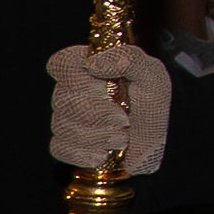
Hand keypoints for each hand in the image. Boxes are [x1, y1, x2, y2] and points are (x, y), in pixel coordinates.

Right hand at [48, 42, 171, 174]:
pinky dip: (84, 153)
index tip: (106, 87)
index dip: (81, 78)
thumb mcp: (152, 75)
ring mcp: (66, 117)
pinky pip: (59, 148)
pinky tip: (104, 153)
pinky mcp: (66, 144)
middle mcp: (72, 90)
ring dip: (99, 135)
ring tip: (122, 136)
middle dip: (100, 113)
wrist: (153, 139)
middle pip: (64, 99)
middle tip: (124, 118)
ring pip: (62, 126)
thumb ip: (129, 59)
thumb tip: (92, 63)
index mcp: (89, 66)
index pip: (63, 62)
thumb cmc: (150, 102)